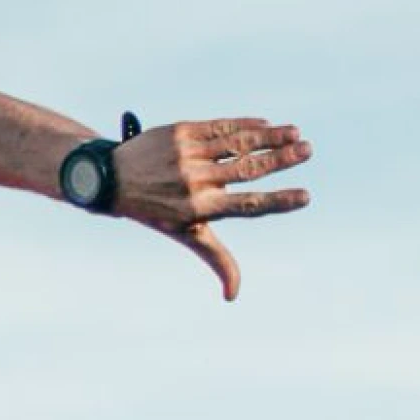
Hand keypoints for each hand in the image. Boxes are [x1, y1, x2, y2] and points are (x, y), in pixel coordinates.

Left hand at [112, 118, 312, 300]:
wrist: (111, 179)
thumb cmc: (157, 211)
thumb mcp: (185, 235)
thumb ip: (215, 259)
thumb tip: (232, 296)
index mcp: (199, 209)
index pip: (247, 206)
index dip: (278, 202)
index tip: (305, 196)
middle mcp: (194, 182)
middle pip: (247, 170)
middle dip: (281, 159)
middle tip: (308, 150)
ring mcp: (187, 154)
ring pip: (237, 144)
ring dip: (269, 136)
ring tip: (295, 133)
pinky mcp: (181, 132)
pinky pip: (220, 127)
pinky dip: (244, 125)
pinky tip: (266, 123)